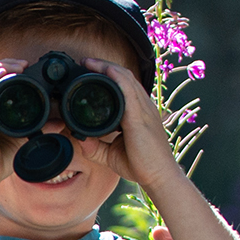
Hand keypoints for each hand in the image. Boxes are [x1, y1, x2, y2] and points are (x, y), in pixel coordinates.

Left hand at [90, 56, 184, 200]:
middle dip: (105, 66)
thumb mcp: (111, 155)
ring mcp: (144, 110)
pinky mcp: (140, 118)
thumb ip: (96, 147)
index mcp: (138, 111)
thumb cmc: (141, 165)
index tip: (89, 70)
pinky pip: (129, 91)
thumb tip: (80, 139)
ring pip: (126, 79)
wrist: (159, 177)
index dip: (108, 73)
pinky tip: (106, 71)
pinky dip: (117, 78)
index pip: (124, 84)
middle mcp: (143, 106)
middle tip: (85, 62)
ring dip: (107, 67)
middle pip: (124, 76)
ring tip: (89, 62)